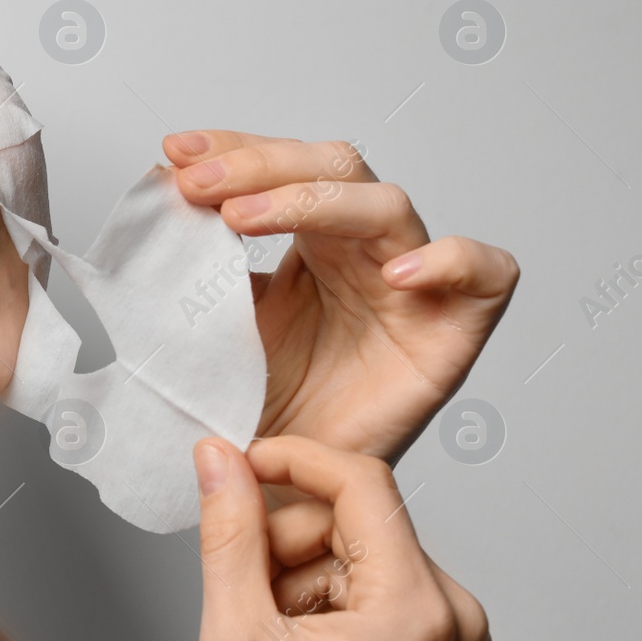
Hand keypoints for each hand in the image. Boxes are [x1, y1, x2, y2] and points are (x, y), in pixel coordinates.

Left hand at [163, 131, 519, 466]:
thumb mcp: (212, 325)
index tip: (175, 155)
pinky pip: (484, 272)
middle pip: (331, 169)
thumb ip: (195, 265)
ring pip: (386, 205)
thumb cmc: (261, 411)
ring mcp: (413, 283)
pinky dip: (448, 260)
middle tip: (197, 185)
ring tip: (243, 218)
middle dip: (258, 166)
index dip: (233, 150)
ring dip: (310, 200)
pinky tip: (395, 274)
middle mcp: (362, 251)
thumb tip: (157, 198)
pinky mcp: (456, 328)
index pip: (283, 166)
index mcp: (309, 242)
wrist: (289, 490)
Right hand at [191, 435, 490, 640]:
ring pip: (361, 548)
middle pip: (358, 517)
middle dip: (290, 542)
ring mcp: (455, 634)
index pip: (362, 481)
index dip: (292, 459)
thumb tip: (218, 461)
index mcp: (415, 610)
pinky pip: (378, 581)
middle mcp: (454, 616)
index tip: (241, 462)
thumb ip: (228, 534)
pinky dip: (328, 597)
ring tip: (276, 635)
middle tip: (249, 594)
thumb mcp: (237, 638)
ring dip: (303, 573)